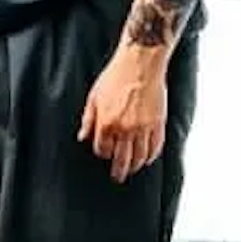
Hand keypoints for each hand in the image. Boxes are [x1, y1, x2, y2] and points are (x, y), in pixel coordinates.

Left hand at [77, 47, 167, 182]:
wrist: (140, 63)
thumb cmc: (115, 76)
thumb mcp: (94, 96)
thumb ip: (88, 120)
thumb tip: (82, 137)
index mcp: (107, 123)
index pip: (103, 149)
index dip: (102, 153)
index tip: (103, 153)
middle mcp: (126, 129)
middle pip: (122, 160)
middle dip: (119, 171)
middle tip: (118, 178)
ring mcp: (144, 128)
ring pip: (140, 157)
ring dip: (135, 166)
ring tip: (132, 170)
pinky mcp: (158, 124)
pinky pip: (156, 148)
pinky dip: (151, 156)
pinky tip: (147, 159)